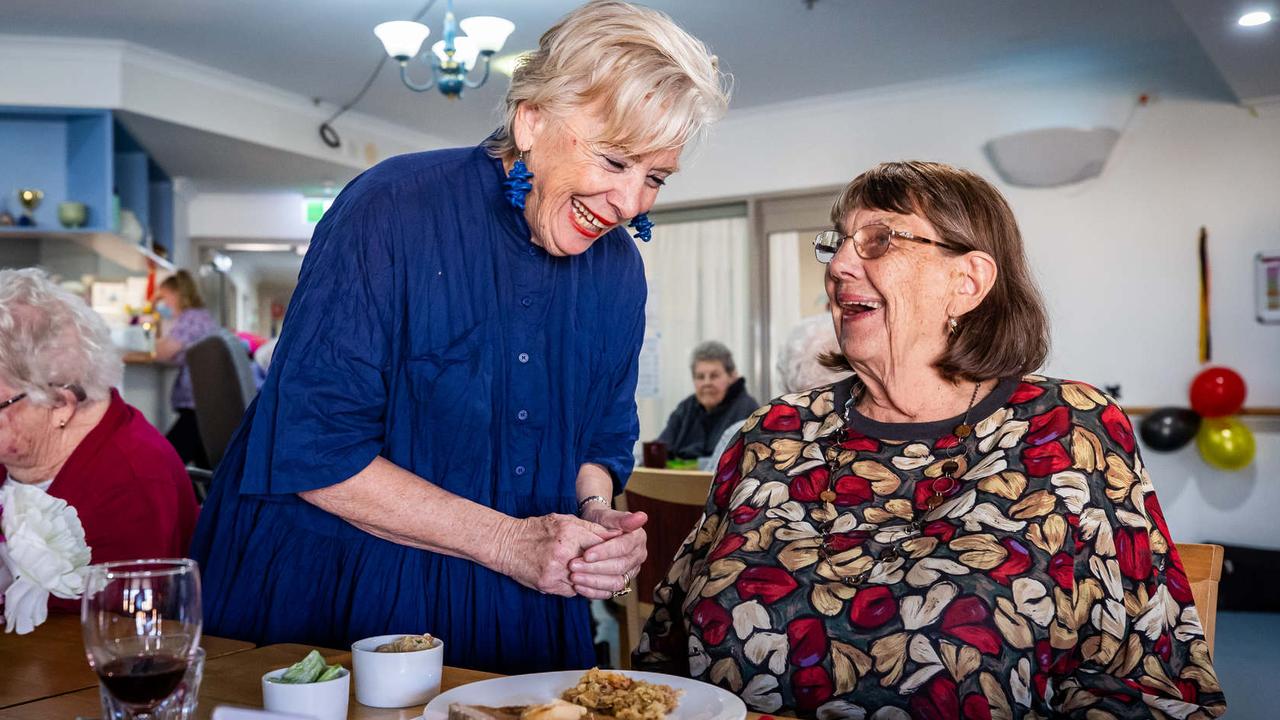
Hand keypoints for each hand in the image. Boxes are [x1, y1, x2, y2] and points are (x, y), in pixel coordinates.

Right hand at [492, 514, 618, 596]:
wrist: (506, 545)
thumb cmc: (535, 530)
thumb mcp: (563, 520)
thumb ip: (590, 528)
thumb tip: (615, 534)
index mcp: (569, 533)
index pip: (601, 544)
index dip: (614, 550)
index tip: (623, 552)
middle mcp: (563, 553)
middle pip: (597, 566)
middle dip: (610, 568)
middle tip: (621, 569)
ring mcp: (555, 571)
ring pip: (587, 582)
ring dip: (599, 582)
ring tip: (608, 580)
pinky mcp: (549, 585)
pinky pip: (574, 591)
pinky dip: (582, 588)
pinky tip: (587, 584)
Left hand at [569, 508, 647, 599]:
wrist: (594, 529)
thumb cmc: (600, 520)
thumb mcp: (607, 515)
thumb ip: (621, 518)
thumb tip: (642, 516)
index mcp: (638, 538)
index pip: (623, 548)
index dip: (605, 552)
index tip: (586, 555)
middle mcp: (638, 556)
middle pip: (619, 566)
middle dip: (595, 568)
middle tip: (574, 566)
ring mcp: (631, 571)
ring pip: (616, 582)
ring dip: (593, 582)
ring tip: (574, 577)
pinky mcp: (621, 584)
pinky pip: (610, 593)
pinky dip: (593, 592)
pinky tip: (579, 587)